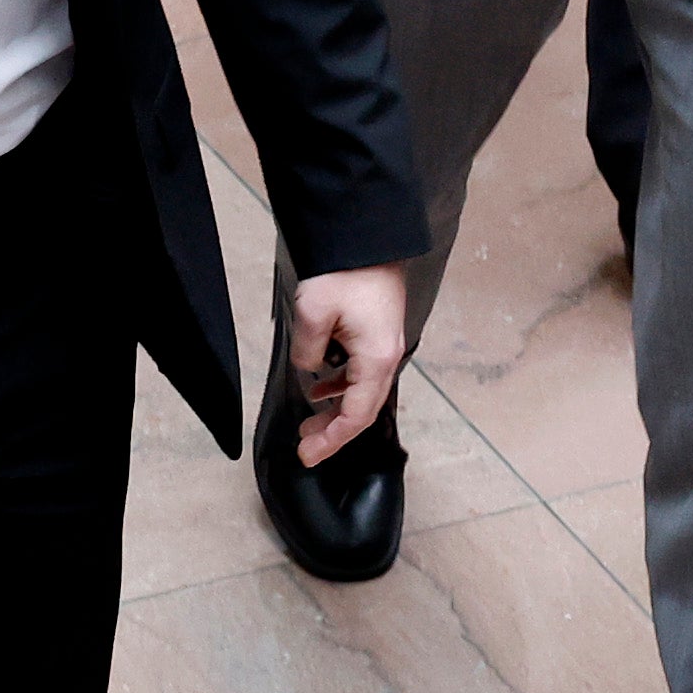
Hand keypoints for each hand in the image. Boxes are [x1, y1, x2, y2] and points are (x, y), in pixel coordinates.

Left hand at [281, 262, 411, 464]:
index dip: (332, 440)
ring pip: (363, 391)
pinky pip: (362, 371)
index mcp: (376, 358)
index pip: (356, 415)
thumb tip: (309, 367)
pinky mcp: (378, 332)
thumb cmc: (347, 272)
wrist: (368, 237)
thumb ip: (307, 351)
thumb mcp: (313, 313)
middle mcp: (387, 356)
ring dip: (338, 410)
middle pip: (364, 408)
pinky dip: (342, 386)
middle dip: (335, 431)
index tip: (308, 455)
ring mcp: (386, 343)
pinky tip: (320, 386)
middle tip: (306, 447)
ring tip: (310, 423)